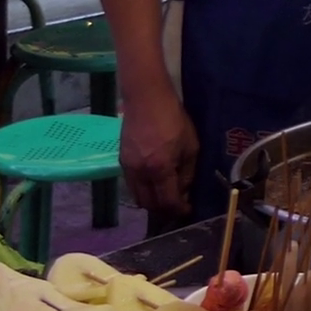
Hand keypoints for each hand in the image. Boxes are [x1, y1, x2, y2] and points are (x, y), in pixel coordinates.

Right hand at [119, 81, 198, 215]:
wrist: (146, 99)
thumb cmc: (174, 119)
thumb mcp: (190, 146)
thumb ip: (187, 172)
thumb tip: (184, 191)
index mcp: (159, 169)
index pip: (167, 201)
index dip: (178, 210)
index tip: (187, 211)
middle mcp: (140, 173)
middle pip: (148, 204)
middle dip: (164, 210)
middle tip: (177, 207)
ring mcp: (127, 167)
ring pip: (137, 196)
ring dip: (151, 201)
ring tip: (166, 196)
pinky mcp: (121, 160)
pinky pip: (131, 184)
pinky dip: (143, 190)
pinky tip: (154, 183)